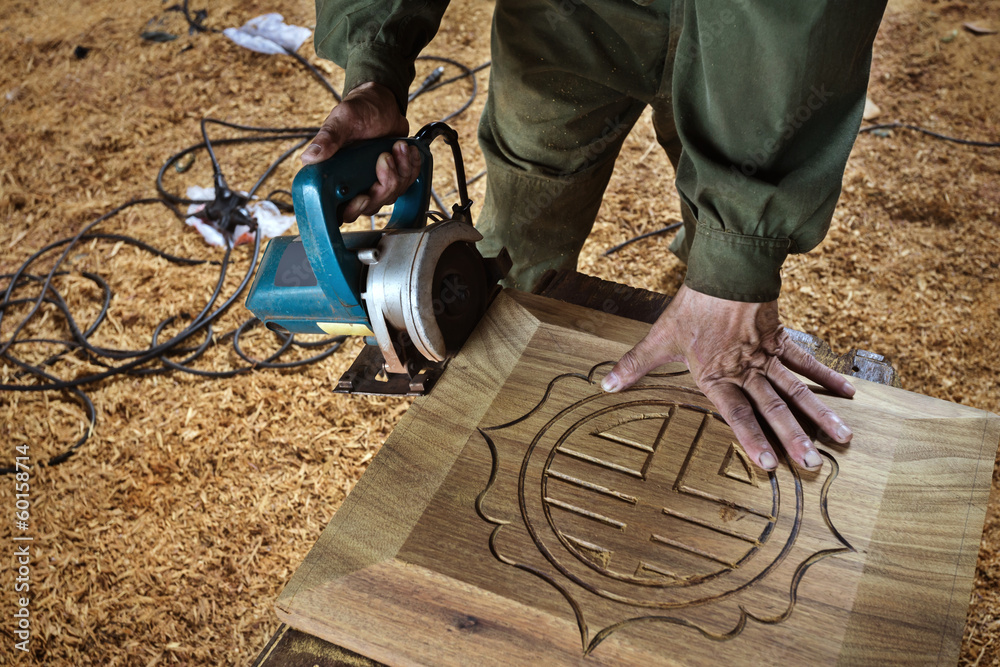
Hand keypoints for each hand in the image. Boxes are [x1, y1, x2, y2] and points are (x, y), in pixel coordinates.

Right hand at [301, 82, 421, 222]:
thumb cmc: (359, 109)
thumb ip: (328, 138)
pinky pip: (407, 183)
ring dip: (400, 170)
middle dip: (385, 184)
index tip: (364, 196)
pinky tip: (407, 149)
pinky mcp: (393, 176)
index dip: (354, 209)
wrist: (382, 104)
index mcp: (336, 174)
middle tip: (385, 158)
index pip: (341, 208)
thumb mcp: (343, 120)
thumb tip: (309, 158)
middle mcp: (355, 183)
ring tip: (397, 146)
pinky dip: (411, 166)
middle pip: (371, 205)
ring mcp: (375, 181)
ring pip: (392, 195)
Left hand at [601, 284, 854, 470]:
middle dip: (793, 437)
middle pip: (773, 407)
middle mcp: (746, 370)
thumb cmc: (691, 307)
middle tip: (811, 463)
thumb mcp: (659, 338)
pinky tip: (848, 395)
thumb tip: (605, 385)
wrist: (723, 270)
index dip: (752, 439)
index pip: (736, 413)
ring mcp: (767, 356)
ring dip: (819, 414)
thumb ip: (634, 365)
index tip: (769, 464)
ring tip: (843, 438)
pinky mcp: (780, 340)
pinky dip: (827, 377)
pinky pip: (807, 362)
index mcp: (716, 375)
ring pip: (796, 389)